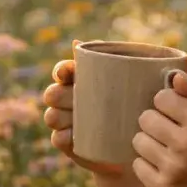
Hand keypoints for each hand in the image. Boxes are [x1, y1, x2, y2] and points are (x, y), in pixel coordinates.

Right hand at [41, 40, 123, 176]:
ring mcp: (65, 122)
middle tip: (76, 99)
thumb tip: (79, 43)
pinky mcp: (68, 144)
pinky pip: (56, 138)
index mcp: (80, 81)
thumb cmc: (132, 106)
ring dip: (60, 117)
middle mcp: (67, 99)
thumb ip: (112, 62)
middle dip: (59, 96)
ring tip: (75, 119)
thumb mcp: (129, 84)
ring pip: (51, 116)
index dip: (61, 70)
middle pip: (52, 93)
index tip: (66, 74)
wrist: (135, 143)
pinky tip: (72, 136)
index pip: (63, 70)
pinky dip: (62, 136)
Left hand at [131, 71, 186, 186]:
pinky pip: (136, 164)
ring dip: (147, 143)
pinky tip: (161, 167)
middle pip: (146, 117)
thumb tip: (175, 76)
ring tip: (164, 150)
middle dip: (153, 123)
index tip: (173, 113)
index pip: (162, 97)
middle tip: (167, 133)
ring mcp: (173, 168)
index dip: (165, 103)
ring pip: (138, 140)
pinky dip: (145, 164)